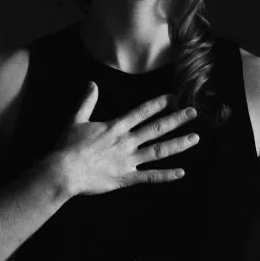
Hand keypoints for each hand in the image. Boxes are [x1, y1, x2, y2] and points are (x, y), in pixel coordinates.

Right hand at [52, 82, 199, 197]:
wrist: (64, 171)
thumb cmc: (68, 146)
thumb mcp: (76, 120)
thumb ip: (87, 102)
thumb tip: (91, 83)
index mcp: (116, 127)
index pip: (142, 112)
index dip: (159, 104)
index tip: (174, 97)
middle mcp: (126, 142)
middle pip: (156, 128)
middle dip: (176, 119)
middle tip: (194, 112)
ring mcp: (128, 160)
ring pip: (158, 151)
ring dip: (178, 144)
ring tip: (195, 138)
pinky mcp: (126, 178)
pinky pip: (149, 176)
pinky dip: (166, 175)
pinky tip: (181, 172)